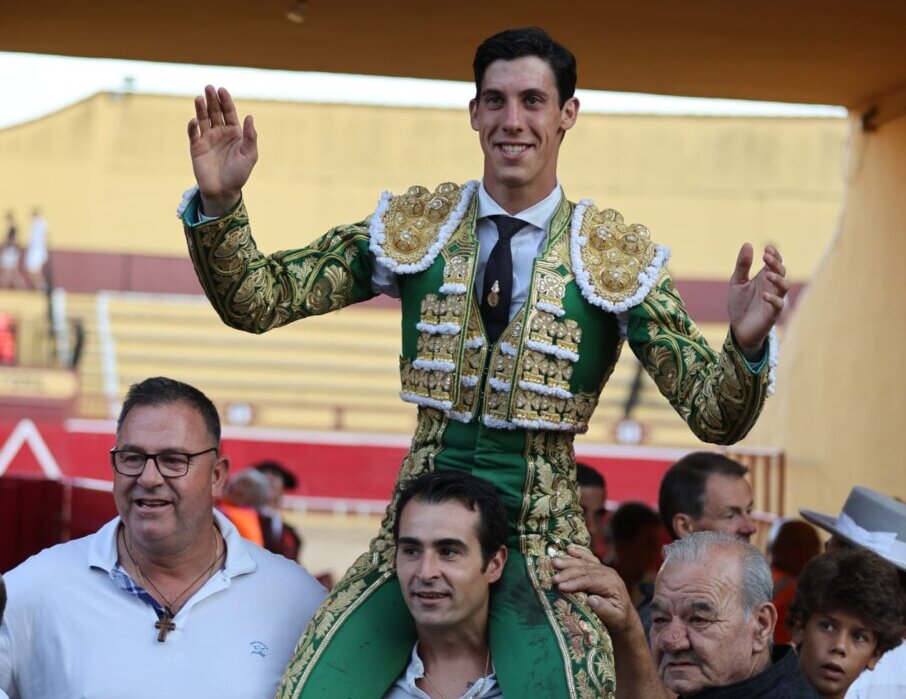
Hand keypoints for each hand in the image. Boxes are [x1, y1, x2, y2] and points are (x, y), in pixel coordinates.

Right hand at [187, 85, 257, 216]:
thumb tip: (250, 116)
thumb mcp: (250, 155)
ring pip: (203, 119)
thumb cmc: (239, 174)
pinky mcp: (196, 147)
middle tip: (209, 87)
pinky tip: (195, 121)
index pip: (229, 112)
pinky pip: (193, 133)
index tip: (222, 90)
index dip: (225, 101)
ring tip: (199, 97)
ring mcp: (207, 139)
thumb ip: (250, 136)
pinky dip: (193, 127)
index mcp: (234, 133)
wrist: (224, 191)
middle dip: (212, 100)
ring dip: (200, 108)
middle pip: (215, 112)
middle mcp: (220, 133)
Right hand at [552, 545, 634, 635]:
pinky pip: (588, 558)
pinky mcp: (600, 568)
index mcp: (612, 584)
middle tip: (554, 578)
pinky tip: (569, 549)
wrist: (626, 616)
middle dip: (568, 572)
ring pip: (584, 563)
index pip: (591, 580)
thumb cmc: (619, 619)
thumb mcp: (616, 619)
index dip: (575, 582)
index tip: (561, 587)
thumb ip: (605, 610)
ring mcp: (604, 569)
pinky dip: (578, 553)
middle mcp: (608, 573)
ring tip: (554, 562)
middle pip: (585, 569)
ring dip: (568, 562)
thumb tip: (591, 599)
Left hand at [727, 244, 788, 356]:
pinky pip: (778, 305)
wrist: (738, 328)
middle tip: (766, 257)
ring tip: (768, 275)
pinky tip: (764, 295)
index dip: (774, 255)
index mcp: (764, 277)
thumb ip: (742, 265)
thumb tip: (748, 244)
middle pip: (781, 271)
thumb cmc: (740, 304)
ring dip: (778, 279)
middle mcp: (772, 287)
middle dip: (776, 263)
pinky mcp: (772, 314)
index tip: (767, 248)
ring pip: (784, 287)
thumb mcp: (737, 282)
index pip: (774, 262)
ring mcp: (774, 299)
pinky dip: (773, 299)